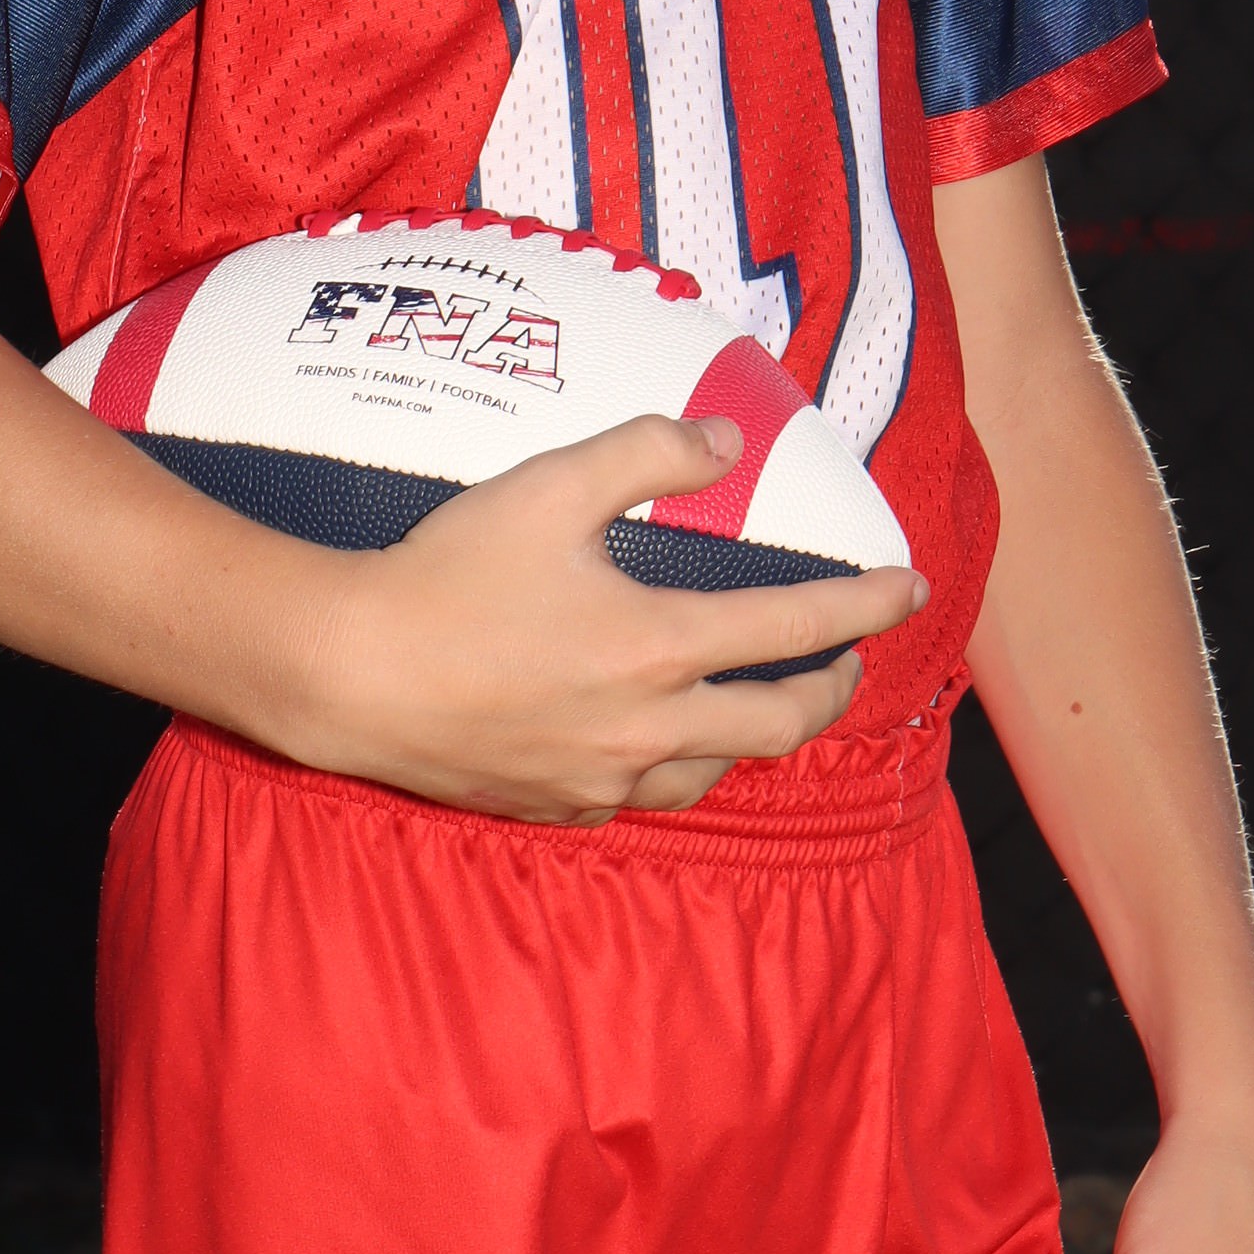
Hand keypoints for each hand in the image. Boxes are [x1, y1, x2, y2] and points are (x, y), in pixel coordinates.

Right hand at [284, 413, 928, 826]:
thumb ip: (648, 454)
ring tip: (758, 701)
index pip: (799, 626)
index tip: (908, 587)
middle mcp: (649, 727)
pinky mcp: (556, 807)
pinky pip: (639, 795)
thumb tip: (727, 446)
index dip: (865, 605)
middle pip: (784, 724)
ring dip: (755, 734)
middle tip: (847, 661)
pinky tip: (653, 740)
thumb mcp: (549, 485)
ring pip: (717, 770)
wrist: (346, 674)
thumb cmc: (446, 573)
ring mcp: (602, 779)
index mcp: (661, 647)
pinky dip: (670, 765)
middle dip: (833, 687)